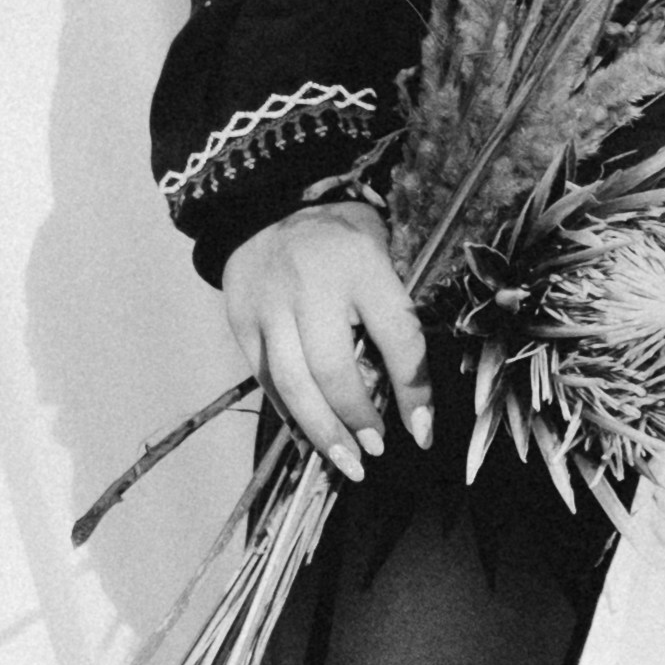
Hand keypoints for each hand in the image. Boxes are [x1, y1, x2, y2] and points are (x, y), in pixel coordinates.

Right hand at [222, 197, 431, 481]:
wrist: (267, 203)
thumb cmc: (339, 234)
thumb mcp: (381, 247)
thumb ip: (392, 304)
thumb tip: (410, 380)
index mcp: (362, 262)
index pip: (397, 336)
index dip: (414, 390)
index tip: (423, 431)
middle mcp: (312, 285)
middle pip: (334, 369)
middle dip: (358, 419)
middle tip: (375, 450)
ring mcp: (270, 305)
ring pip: (294, 384)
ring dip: (322, 432)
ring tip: (347, 461)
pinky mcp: (241, 322)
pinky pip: (266, 380)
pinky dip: (290, 414)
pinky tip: (310, 436)